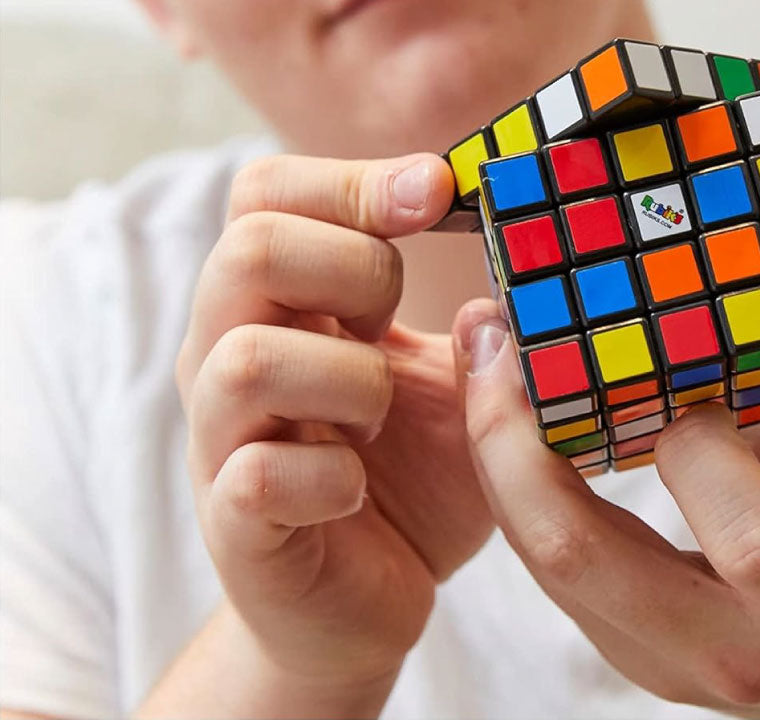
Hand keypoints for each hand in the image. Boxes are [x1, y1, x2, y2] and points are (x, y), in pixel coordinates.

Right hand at [177, 153, 492, 701]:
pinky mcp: (234, 525)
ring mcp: (221, 439)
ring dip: (348, 379)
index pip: (264, 192)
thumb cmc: (411, 470)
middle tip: (396, 321)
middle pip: (248, 250)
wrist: (369, 599)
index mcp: (278, 301)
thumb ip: (476, 316)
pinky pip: (258, 475)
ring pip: (247, 359)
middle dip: (357, 269)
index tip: (436, 195)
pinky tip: (358, 488)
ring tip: (380, 415)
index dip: (349, 180)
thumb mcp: (453, 376)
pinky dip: (332, 475)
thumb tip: (518, 241)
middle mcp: (228, 353)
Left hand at [452, 197, 759, 718]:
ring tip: (486, 348)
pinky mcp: (618, 648)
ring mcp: (657, 658)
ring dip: (497, 446)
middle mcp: (723, 645)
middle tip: (494, 331)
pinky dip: (519, 476)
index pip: (740, 526)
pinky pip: (544, 558)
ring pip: (539, 555)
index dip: (695, 428)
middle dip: (512, 431)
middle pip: (578, 549)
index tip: (675, 347)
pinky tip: (514, 406)